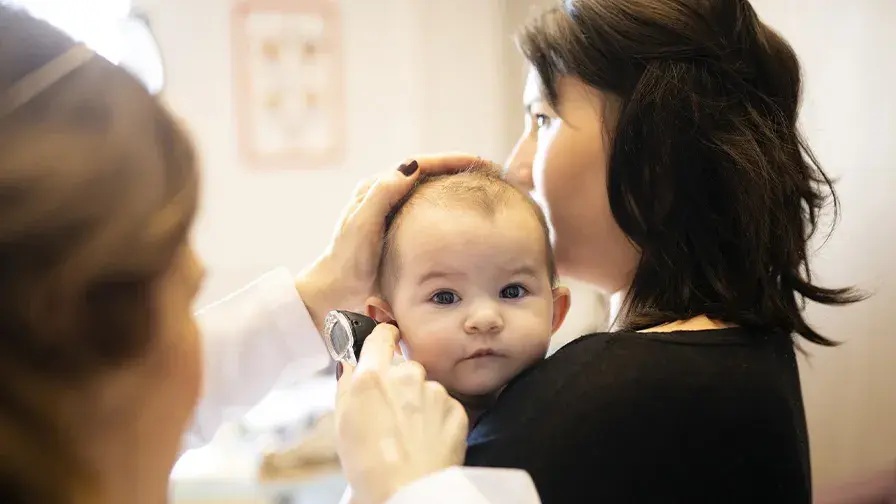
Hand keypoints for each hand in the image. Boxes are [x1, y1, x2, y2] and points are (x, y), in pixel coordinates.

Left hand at [295, 153, 486, 329]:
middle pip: (431, 175)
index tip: (478, 162)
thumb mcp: (362, 225)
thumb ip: (382, 194)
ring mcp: (398, 217)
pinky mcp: (405, 236)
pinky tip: (472, 223)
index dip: (450, 160)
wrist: (338, 294)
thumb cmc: (346, 261)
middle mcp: (388, 198)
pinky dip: (455, 215)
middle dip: (460, 171)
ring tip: (488, 191)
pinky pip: (435, 218)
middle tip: (491, 173)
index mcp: (377, 188)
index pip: (420, 164)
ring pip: (434, 195)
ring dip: (460, 190)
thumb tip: (411, 166)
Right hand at [334, 324, 468, 503]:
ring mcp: (435, 391)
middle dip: (398, 384)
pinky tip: (426, 441)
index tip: (385, 340)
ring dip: (418, 403)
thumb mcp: (341, 422)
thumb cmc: (368, 465)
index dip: (383, 337)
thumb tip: (350, 365)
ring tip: (408, 435)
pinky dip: (437, 420)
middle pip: (404, 367)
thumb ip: (346, 385)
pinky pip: (444, 406)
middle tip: (390, 414)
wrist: (407, 491)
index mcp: (373, 375)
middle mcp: (407, 375)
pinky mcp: (456, 409)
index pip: (382, 336)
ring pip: (425, 388)